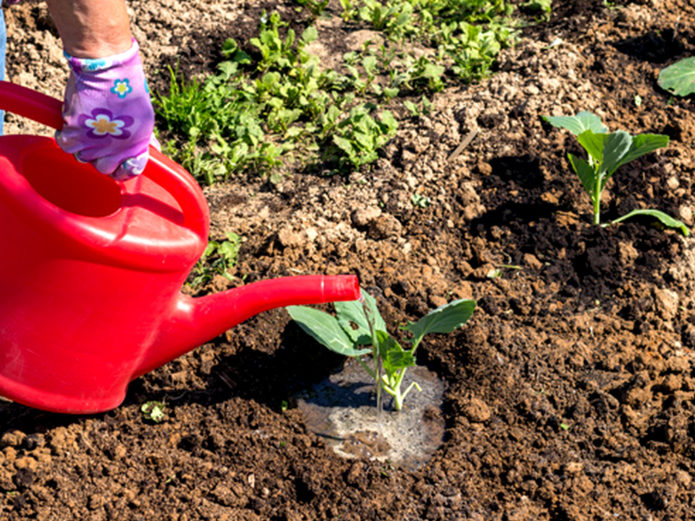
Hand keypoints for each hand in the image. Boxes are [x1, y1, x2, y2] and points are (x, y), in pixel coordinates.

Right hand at [55, 39, 155, 180]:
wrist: (108, 70)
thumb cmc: (129, 90)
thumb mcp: (145, 118)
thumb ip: (145, 139)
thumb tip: (152, 150)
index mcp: (135, 149)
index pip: (128, 173)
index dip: (124, 167)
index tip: (121, 157)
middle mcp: (115, 152)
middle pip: (103, 168)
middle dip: (102, 156)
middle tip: (100, 138)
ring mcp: (93, 145)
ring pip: (83, 157)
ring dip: (84, 145)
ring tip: (88, 127)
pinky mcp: (74, 134)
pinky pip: (66, 145)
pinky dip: (67, 137)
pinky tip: (73, 125)